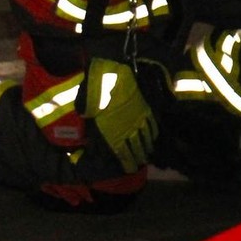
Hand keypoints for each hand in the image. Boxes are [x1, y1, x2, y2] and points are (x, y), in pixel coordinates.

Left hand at [80, 58, 157, 173]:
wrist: (114, 73)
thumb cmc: (97, 88)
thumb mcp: (87, 105)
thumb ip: (88, 117)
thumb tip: (86, 120)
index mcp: (112, 130)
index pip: (121, 151)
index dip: (126, 161)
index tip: (130, 168)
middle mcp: (127, 127)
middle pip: (135, 147)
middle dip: (137, 157)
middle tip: (140, 164)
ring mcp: (138, 118)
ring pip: (144, 137)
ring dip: (146, 147)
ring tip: (147, 154)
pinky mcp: (144, 107)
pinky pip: (151, 123)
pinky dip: (152, 132)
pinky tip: (153, 136)